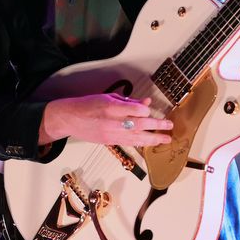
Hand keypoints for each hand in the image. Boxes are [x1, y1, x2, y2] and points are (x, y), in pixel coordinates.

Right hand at [39, 94, 173, 147]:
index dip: (145, 110)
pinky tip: (150, 142)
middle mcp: (113, 122)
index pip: (136, 110)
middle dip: (157, 126)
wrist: (70, 118)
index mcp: (112, 107)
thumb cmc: (88, 104)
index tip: (149, 109)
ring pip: (137, 138)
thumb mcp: (107, 97)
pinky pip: (129, 142)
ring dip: (153, 139)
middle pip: (140, 125)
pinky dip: (141, 142)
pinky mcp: (110, 141)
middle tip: (170, 127)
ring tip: (166, 139)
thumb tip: (146, 102)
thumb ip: (128, 101)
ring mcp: (112, 134)